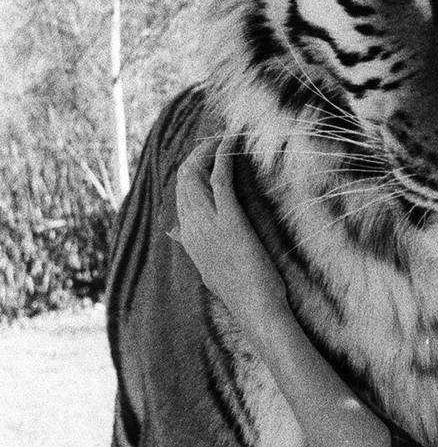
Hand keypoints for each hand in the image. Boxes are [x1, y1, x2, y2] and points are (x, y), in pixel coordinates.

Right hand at [171, 138, 287, 338]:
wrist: (255, 308)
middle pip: (182, 179)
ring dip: (208, 151)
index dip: (190, 172)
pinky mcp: (229, 219)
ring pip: (194, 174)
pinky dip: (222, 156)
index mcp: (187, 237)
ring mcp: (207, 222)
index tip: (205, 159)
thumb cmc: (241, 291)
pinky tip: (230, 142)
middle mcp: (191, 226)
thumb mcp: (208, 268)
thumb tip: (174, 232)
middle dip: (196, 154)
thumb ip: (193, 247)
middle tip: (214, 141)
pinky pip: (219, 179)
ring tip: (222, 138)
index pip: (179, 194)